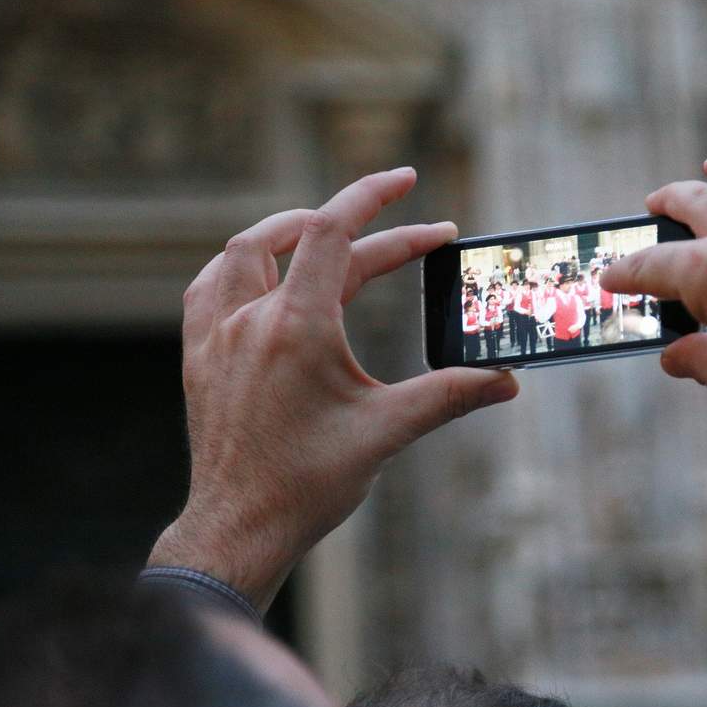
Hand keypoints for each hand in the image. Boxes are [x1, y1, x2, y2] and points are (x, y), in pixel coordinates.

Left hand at [148, 168, 518, 611]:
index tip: (406, 178)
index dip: (372, 196)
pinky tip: (261, 276)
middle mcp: (249, 319)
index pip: (332, 232)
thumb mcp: (387, 431)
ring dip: (292, 231)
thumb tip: (506, 381)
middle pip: (304, 240)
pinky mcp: (199, 357)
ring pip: (244, 252)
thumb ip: (450, 395)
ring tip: (333, 232)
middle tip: (416, 237)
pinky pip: (211, 286)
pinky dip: (243, 265)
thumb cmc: (307, 483)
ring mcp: (217, 335)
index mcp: (296, 326)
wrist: (239, 527)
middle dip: (364, 227)